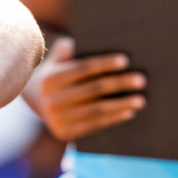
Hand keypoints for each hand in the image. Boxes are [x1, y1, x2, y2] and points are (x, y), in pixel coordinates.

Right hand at [23, 38, 144, 141]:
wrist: (37, 102)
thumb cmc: (55, 75)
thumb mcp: (55, 60)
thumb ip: (64, 51)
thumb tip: (74, 44)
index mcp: (49, 80)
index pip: (82, 69)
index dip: (104, 64)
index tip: (125, 60)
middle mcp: (51, 100)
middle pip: (93, 90)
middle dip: (119, 84)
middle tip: (140, 80)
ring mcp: (57, 119)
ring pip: (96, 110)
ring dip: (121, 105)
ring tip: (140, 99)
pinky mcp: (64, 133)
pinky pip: (94, 125)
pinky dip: (113, 119)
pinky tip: (128, 112)